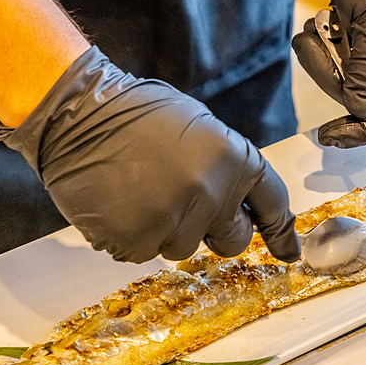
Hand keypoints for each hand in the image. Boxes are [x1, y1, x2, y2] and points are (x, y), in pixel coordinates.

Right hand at [0, 47, 300, 263]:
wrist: (76, 111)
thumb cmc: (134, 112)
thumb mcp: (200, 128)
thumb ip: (226, 169)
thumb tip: (238, 203)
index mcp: (235, 160)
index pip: (273, 205)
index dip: (280, 232)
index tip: (289, 253)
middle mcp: (213, 194)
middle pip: (233, 241)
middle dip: (214, 229)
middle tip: (182, 202)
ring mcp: (175, 220)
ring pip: (183, 248)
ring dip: (165, 229)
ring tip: (139, 191)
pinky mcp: (138, 240)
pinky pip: (144, 252)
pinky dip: (131, 235)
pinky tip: (118, 203)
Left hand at [292, 0, 365, 148]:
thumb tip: (362, 109)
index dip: (364, 129)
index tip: (332, 135)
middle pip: (365, 105)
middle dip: (333, 80)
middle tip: (314, 50)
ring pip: (344, 90)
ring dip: (321, 62)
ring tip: (315, 32)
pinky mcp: (361, 60)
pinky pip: (334, 73)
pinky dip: (319, 54)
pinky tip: (317, 32)